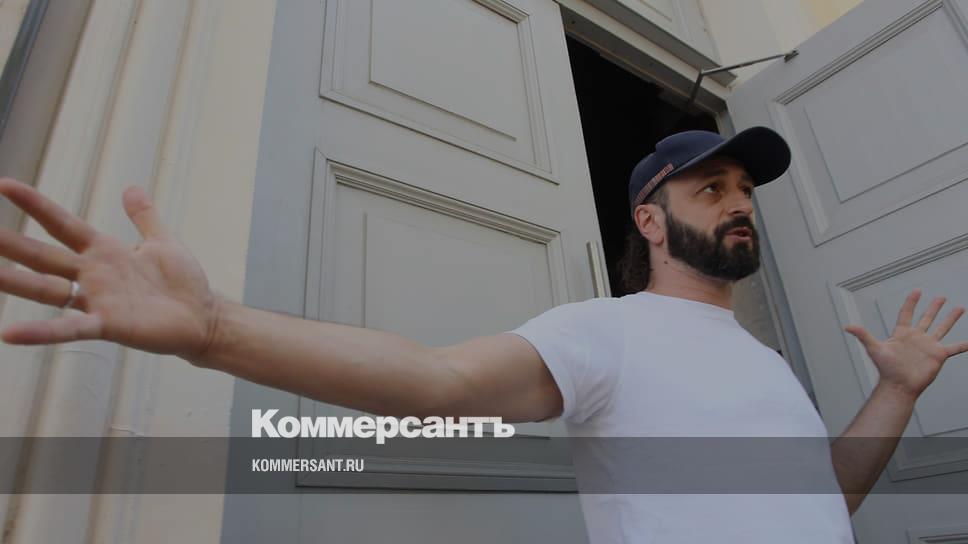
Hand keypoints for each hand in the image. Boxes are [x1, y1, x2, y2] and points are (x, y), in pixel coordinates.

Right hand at [0, 177, 220, 360]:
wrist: (204, 318)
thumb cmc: (182, 283)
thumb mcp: (163, 241)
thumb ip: (144, 216)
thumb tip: (131, 187)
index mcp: (104, 252)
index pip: (62, 224)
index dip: (36, 205)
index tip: (4, 184)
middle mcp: (93, 275)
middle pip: (42, 255)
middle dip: (9, 244)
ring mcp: (98, 300)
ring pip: (47, 289)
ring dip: (14, 282)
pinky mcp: (109, 324)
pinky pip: (70, 327)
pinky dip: (42, 331)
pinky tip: (10, 333)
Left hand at [845, 289, 967, 398]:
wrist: (899, 385)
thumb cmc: (886, 369)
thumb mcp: (874, 348)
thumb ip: (863, 335)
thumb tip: (847, 326)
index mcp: (902, 333)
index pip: (907, 313)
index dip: (911, 302)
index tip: (917, 291)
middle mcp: (917, 337)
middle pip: (927, 318)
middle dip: (934, 308)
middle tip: (941, 297)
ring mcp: (928, 346)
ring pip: (942, 328)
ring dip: (950, 319)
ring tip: (959, 308)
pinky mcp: (938, 355)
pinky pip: (954, 348)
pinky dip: (964, 345)